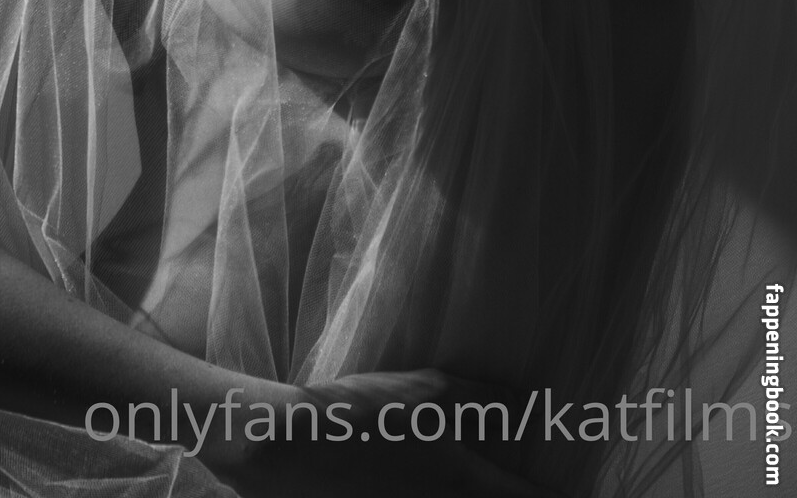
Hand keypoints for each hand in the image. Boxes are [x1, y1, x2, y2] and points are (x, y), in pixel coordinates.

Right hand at [219, 371, 550, 497]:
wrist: (293, 452)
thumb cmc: (365, 417)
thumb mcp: (428, 392)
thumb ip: (482, 400)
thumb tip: (525, 401)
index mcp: (470, 488)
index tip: (585, 494)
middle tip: (539, 485)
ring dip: (488, 496)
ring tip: (488, 478)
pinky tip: (436, 481)